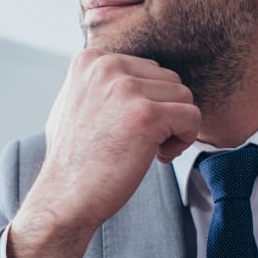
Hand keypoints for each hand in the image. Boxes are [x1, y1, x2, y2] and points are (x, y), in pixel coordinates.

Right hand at [7, 51, 199, 257]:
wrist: (65, 197)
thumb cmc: (74, 159)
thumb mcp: (75, 103)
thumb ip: (99, 82)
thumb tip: (130, 73)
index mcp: (91, 59)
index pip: (148, 69)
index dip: (147, 102)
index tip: (125, 128)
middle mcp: (106, 67)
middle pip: (169, 79)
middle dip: (163, 112)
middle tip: (138, 142)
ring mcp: (125, 89)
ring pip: (184, 97)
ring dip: (174, 127)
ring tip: (145, 149)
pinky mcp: (146, 114)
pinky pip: (192, 117)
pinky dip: (184, 140)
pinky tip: (158, 155)